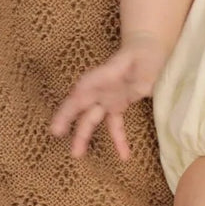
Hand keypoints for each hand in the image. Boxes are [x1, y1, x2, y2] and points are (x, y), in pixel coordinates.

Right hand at [49, 35, 167, 159]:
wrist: (148, 50)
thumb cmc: (144, 54)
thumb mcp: (141, 60)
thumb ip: (136, 75)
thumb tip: (138, 88)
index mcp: (100, 78)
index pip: (79, 94)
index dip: (67, 111)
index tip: (56, 128)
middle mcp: (99, 89)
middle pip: (80, 109)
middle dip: (69, 123)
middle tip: (58, 138)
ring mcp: (107, 98)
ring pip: (92, 119)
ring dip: (84, 137)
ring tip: (77, 155)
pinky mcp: (119, 105)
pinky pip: (115, 125)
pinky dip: (118, 140)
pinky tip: (124, 155)